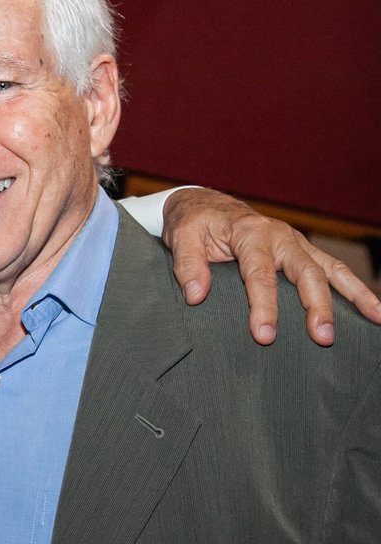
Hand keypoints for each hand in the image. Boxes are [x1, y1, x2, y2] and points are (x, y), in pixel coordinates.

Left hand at [162, 188, 380, 345]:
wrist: (203, 205)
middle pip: (305, 273)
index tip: (264, 335)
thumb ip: (187, 266)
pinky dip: (354, 288)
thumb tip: (196, 296)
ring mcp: (296, 243)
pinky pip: (334, 269)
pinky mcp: (302, 251)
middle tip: (322, 338)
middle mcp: (280, 235)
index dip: (263, 306)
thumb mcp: (180, 238)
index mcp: (250, 232)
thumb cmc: (193, 224)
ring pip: (331, 269)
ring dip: (353, 296)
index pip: (260, 274)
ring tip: (375, 320)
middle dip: (315, 306)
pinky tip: (372, 310)